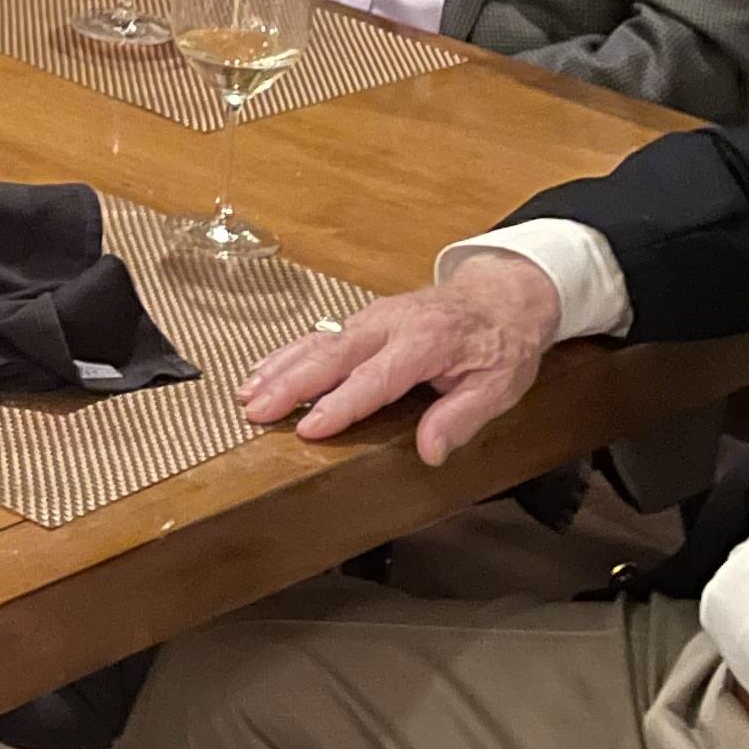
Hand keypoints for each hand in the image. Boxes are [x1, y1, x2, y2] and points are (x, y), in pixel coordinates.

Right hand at [237, 250, 560, 465]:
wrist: (500, 297)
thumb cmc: (500, 345)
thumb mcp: (498, 387)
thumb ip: (461, 418)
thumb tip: (429, 451)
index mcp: (426, 342)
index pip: (376, 378)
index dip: (341, 405)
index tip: (310, 428)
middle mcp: (391, 324)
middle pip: (332, 354)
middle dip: (291, 384)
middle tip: (258, 412)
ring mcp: (371, 318)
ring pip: (317, 342)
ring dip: (280, 368)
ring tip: (248, 395)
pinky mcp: (361, 319)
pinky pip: (317, 335)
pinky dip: (286, 354)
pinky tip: (263, 372)